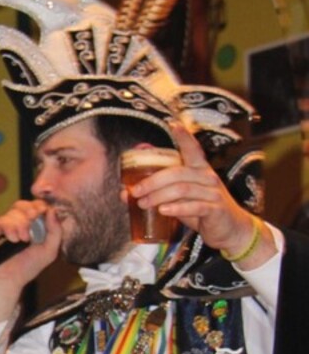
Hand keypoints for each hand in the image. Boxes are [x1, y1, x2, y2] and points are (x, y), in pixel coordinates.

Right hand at [0, 199, 60, 326]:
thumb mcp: (49, 251)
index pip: (38, 206)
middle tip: (34, 219)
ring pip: (15, 210)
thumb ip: (56, 231)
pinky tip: (13, 239)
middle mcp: (20, 223)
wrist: (7, 281)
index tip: (45, 212)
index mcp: (35, 226)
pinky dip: (10, 228)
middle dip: (32, 209)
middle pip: (26, 203)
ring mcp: (7, 225)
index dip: (42, 206)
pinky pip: (3, 220)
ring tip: (23, 239)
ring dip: (22, 223)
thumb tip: (52, 211)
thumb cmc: (27, 269)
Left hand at [130, 122, 275, 264]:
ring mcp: (213, 193)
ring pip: (182, 189)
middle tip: (135, 191)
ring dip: (159, 196)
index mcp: (199, 169)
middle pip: (177, 173)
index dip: (184, 136)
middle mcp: (207, 177)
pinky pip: (194, 206)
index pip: (193, 149)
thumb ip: (159, 192)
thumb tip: (125, 192)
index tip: (173, 124)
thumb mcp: (179, 199)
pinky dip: (176, 208)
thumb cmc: (201, 210)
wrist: (230, 230)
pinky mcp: (215, 209)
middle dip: (152, 181)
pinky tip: (163, 211)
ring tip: (143, 203)